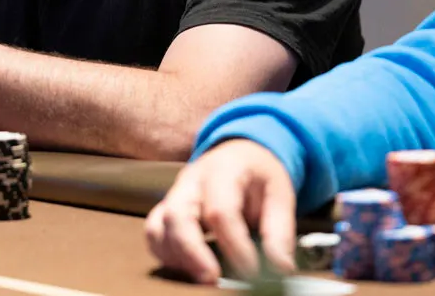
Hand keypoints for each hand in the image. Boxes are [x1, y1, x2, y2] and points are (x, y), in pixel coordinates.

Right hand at [145, 140, 296, 283]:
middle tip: (212, 279)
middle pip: (177, 215)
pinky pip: (153, 233)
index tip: (251, 272)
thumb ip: (279, 232)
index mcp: (223, 170)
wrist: (241, 155)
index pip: (221, 210)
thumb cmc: (258, 176)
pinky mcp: (166, 209)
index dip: (234, 245)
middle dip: (192, 252)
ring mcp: (174, 194)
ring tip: (203, 277)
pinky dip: (165, 254)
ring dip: (177, 257)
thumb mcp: (280, 195)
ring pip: (158, 225)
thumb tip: (280, 268)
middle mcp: (191, 180)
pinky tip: (188, 269)